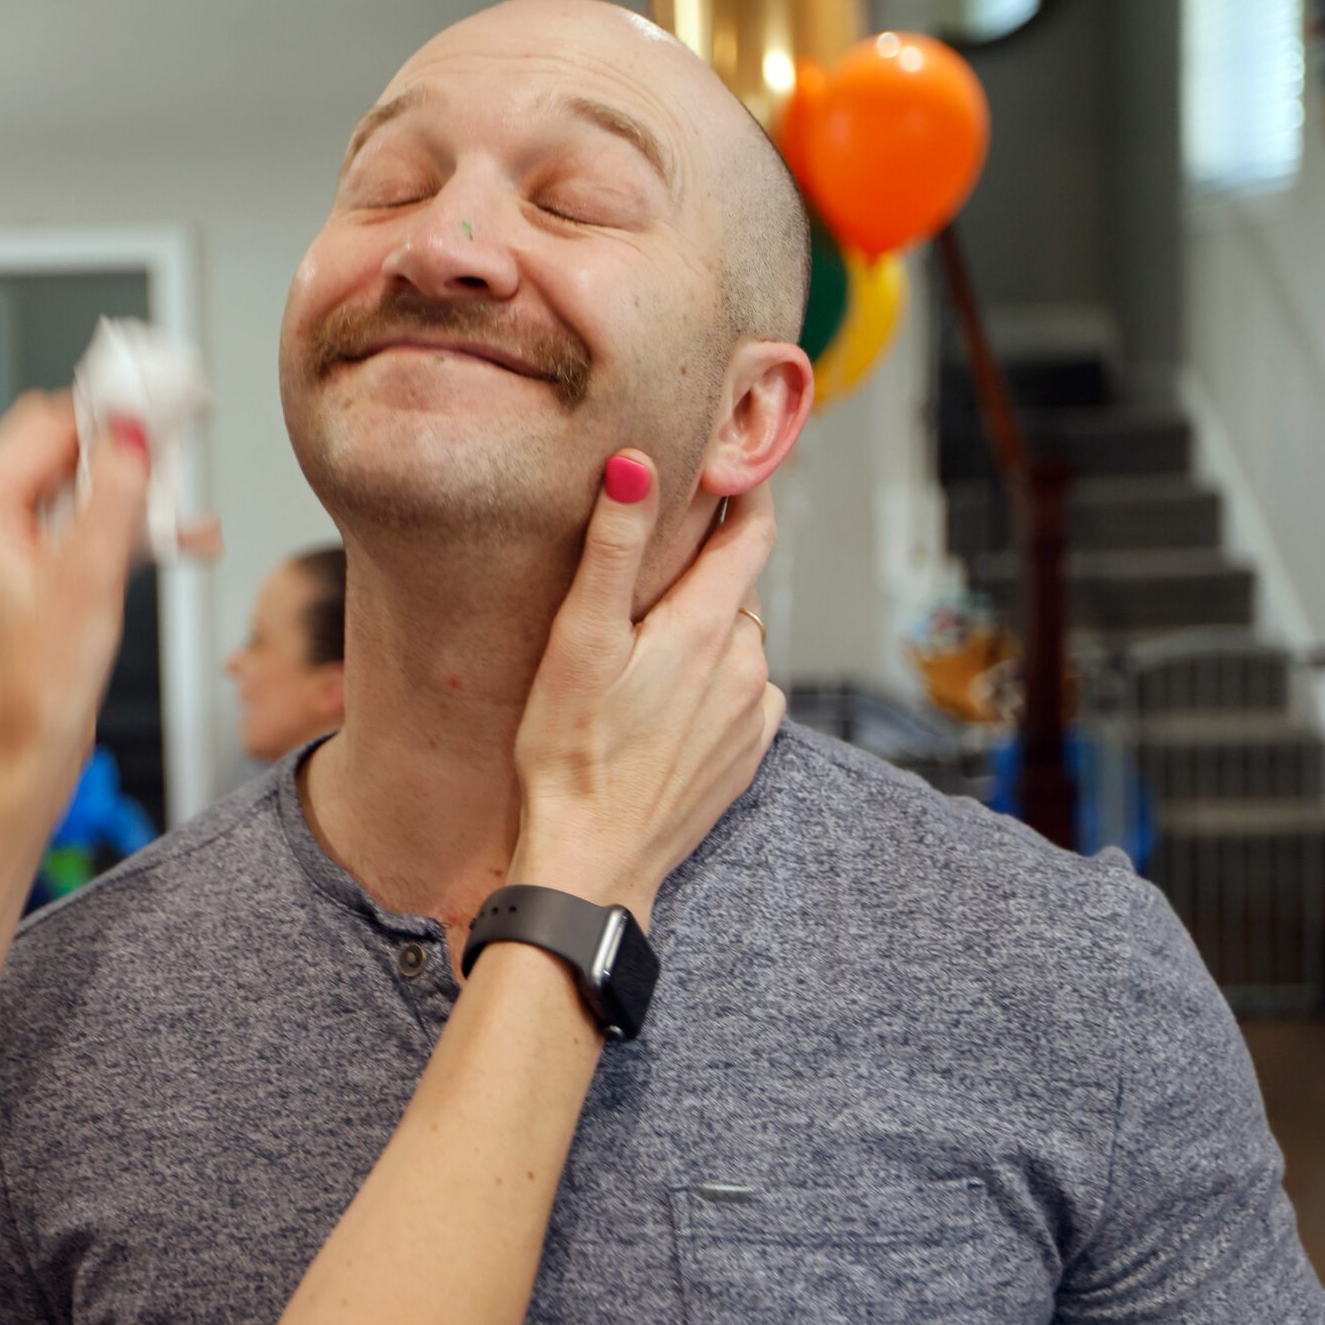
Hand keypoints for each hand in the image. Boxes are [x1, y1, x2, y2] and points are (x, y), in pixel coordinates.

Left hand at [0, 394, 185, 804]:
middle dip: (127, 453)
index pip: (47, 425)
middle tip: (181, 445)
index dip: (111, 409)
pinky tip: (173, 541)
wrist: (24, 756)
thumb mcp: (92, 575)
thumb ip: (116, 490)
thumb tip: (132, 426)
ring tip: (187, 513)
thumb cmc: (40, 685)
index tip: (163, 398)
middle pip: (60, 452)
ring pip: (73, 491)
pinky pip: (71, 529)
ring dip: (132, 498)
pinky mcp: (16, 575)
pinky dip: (117, 531)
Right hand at [507, 452, 783, 922]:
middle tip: (653, 558)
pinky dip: (712, 682)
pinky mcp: (747, 755)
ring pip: (739, 641)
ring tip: (646, 639)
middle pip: (739, 586)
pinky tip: (664, 700)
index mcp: (711, 625)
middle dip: (705, 564)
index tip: (720, 462)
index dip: (742, 488)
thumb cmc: (569, 753)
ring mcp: (754, 714)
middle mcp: (749, 664)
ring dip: (705, 629)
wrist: (592, 863)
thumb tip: (636, 464)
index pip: (753, 530)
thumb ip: (613, 548)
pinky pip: (742, 694)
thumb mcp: (578, 641)